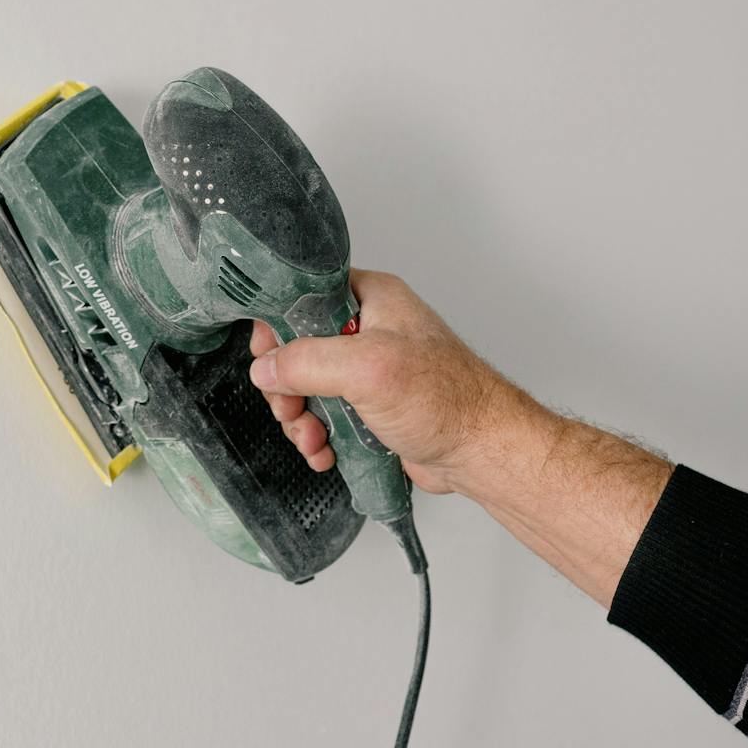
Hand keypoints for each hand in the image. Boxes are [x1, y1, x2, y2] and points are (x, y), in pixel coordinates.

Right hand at [247, 269, 535, 495]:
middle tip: (290, 408)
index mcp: (372, 299)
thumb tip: (266, 368)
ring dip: (300, 418)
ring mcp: (369, 370)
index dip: (279, 325)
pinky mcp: (370, 406)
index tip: (268, 356)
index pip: (304, 295)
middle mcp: (369, 329)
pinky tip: (325, 453)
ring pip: (308, 387)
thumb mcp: (368, 369)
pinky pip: (326, 416)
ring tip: (312, 439)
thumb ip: (308, 362)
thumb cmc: (448, 400)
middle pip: (298, 348)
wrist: (481, 451)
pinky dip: (318, 437)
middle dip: (287, 386)